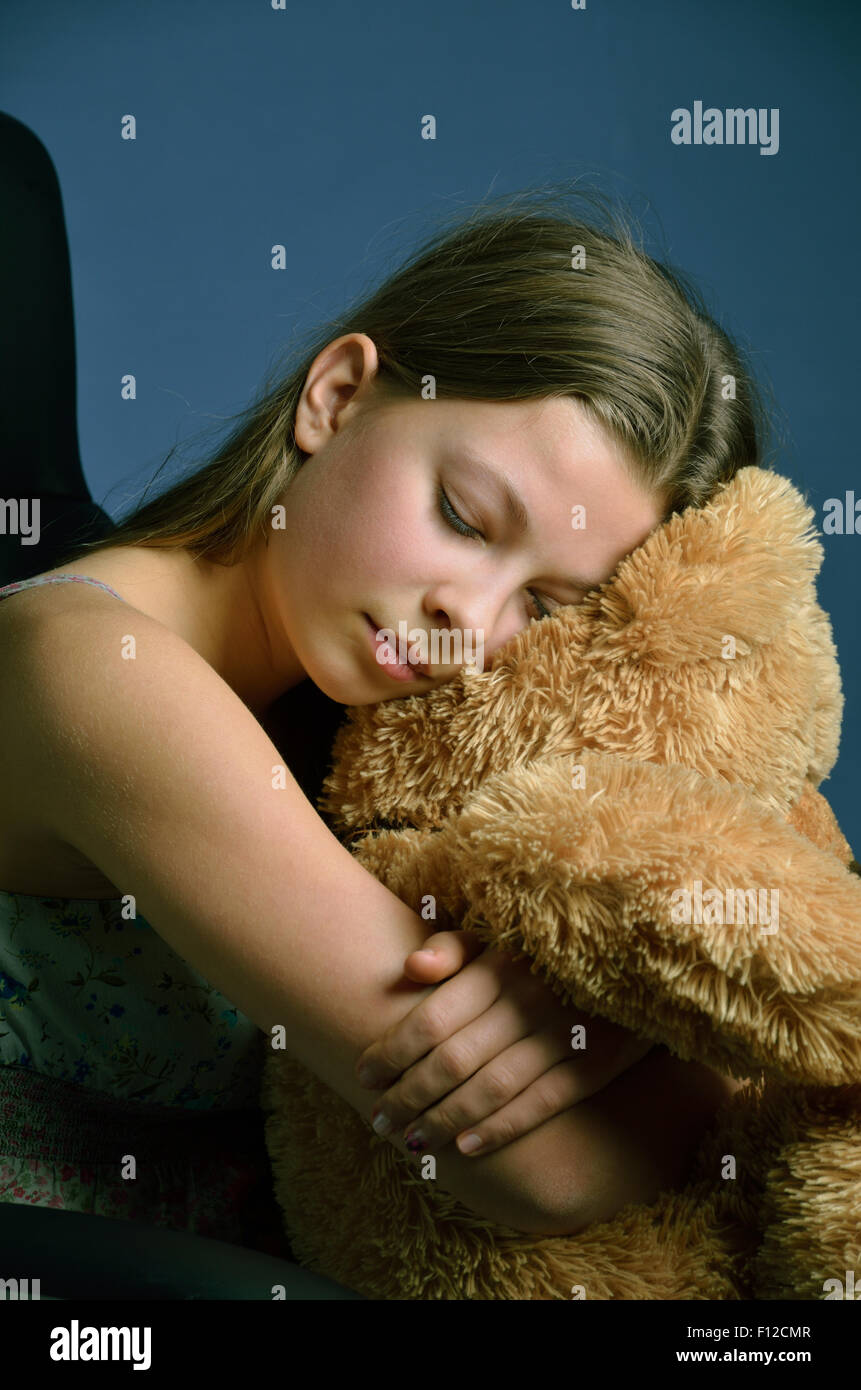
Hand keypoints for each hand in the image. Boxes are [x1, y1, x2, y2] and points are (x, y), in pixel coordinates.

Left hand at [355, 930, 653, 1158]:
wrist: (633, 962)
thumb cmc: (545, 952)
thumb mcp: (500, 935)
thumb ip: (452, 947)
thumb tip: (410, 969)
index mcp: (499, 965)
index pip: (431, 1019)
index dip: (391, 1052)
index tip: (363, 1076)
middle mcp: (528, 1000)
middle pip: (453, 1060)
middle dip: (408, 1096)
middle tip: (378, 1120)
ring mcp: (564, 1034)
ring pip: (490, 1088)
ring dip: (445, 1120)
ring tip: (411, 1141)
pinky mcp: (595, 1064)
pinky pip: (541, 1103)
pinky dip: (501, 1128)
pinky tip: (466, 1148)